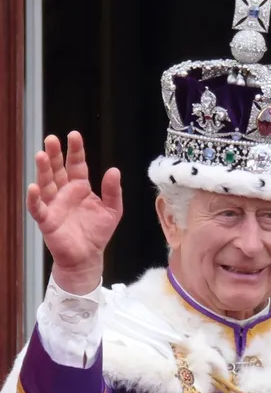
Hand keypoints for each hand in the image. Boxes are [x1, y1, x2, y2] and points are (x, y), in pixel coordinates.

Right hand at [26, 132, 122, 293]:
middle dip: (55, 154)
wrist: (88, 257)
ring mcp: (54, 205)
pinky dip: (34, 198)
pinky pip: (38, 208)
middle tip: (52, 139)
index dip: (76, 151)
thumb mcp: (112, 210)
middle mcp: (65, 192)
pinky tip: (33, 187)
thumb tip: (114, 170)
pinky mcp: (47, 220)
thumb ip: (112, 191)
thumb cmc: (98, 232)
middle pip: (58, 170)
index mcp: (80, 187)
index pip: (77, 165)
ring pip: (46, 183)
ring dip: (43, 170)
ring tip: (41, 155)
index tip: (74, 135)